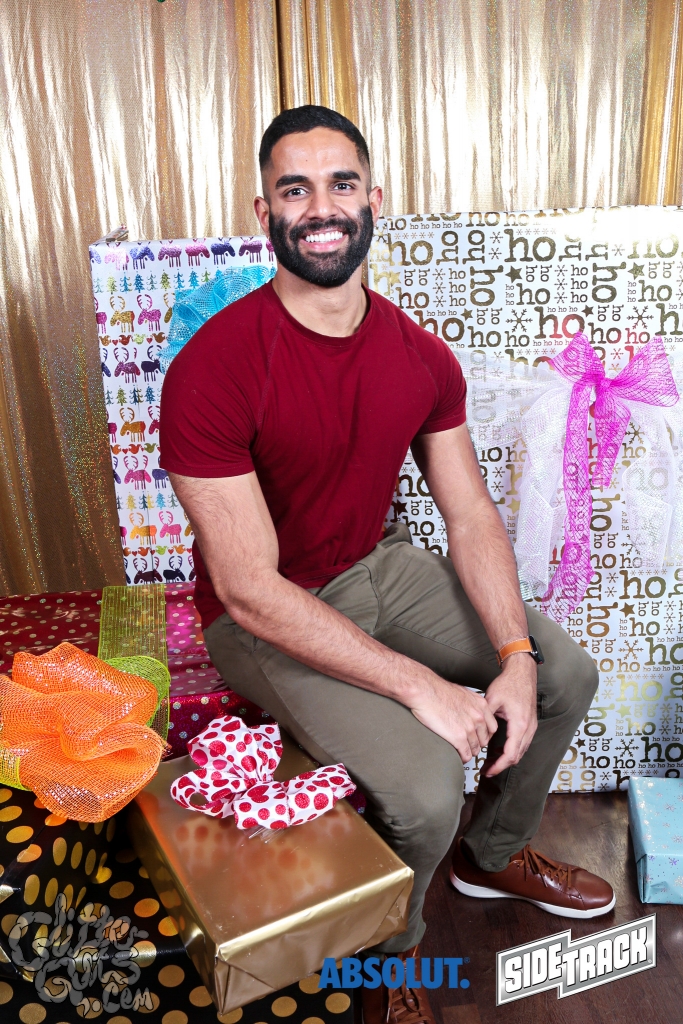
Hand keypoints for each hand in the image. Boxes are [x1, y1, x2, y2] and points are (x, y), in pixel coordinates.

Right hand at [410, 674, 498, 763]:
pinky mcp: (458, 738)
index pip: (492, 727)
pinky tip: (457, 755)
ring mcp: (469, 728)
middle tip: (469, 745)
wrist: (424, 691)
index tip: (479, 736)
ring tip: (462, 751)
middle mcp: (478, 716)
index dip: (484, 734)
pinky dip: (462, 758)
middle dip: (477, 744)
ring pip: (475, 749)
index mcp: (481, 705)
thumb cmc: (437, 690)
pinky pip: (466, 755)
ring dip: (469, 751)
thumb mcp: (462, 694)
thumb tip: (470, 713)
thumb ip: (471, 705)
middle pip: (485, 739)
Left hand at [482, 655, 537, 776]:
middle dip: (501, 766)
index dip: (498, 766)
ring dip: (506, 759)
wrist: (522, 672)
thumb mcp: (492, 700)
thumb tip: (474, 731)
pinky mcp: (530, 724)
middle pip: (516, 757)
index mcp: (519, 725)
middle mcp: (528, 729)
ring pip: (520, 751)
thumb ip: (484, 718)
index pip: (510, 754)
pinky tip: (498, 750)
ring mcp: (531, 727)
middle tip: (486, 770)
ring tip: (490, 762)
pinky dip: (511, 750)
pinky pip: (522, 743)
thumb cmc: (509, 684)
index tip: (487, 771)